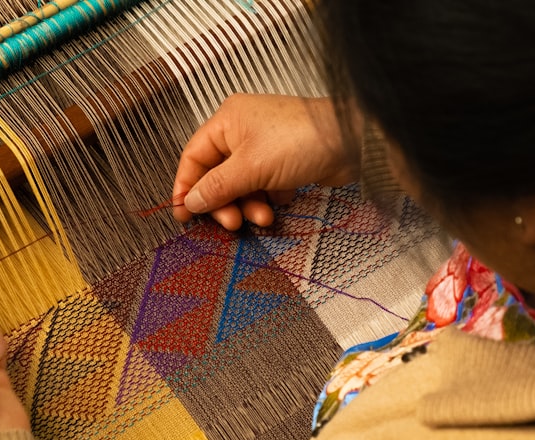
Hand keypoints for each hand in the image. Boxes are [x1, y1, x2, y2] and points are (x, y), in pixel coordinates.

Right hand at [172, 94, 360, 229]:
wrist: (350, 141)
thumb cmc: (301, 140)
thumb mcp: (250, 168)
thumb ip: (217, 187)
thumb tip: (191, 201)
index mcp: (227, 121)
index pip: (194, 157)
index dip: (186, 186)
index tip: (183, 213)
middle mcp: (242, 131)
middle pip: (217, 175)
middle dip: (225, 202)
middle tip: (232, 222)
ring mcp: (264, 146)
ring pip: (242, 184)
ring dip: (248, 205)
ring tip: (263, 217)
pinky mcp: (283, 161)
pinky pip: (263, 186)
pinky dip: (267, 199)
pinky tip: (280, 202)